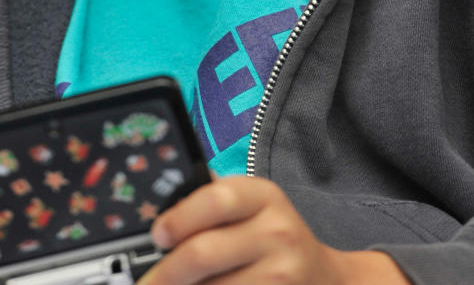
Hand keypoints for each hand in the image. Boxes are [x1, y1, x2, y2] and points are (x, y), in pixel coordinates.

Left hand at [145, 175, 408, 284]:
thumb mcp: (252, 205)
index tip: (157, 235)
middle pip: (204, 252)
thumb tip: (160, 199)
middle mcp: (277, 232)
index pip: (215, 199)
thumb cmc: (272, 236)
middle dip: (167, 271)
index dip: (179, 218)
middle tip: (149, 282)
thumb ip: (212, 197)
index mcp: (263, 196)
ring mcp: (282, 274)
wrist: (324, 278)